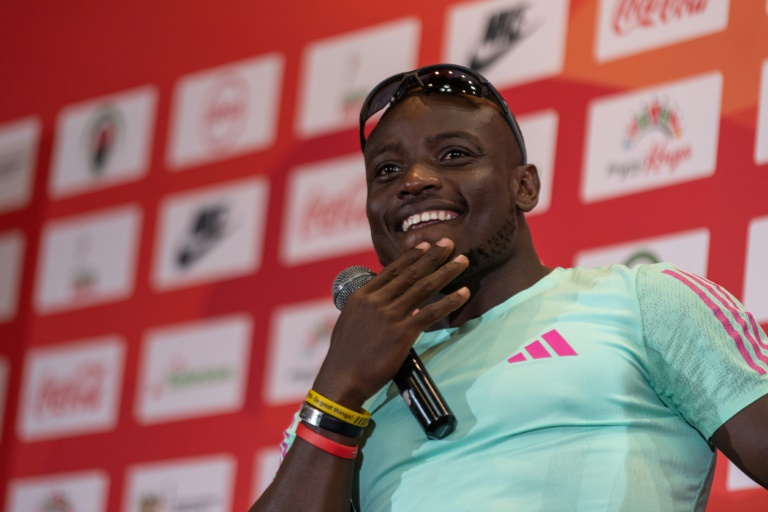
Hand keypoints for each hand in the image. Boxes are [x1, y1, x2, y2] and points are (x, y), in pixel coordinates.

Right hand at [312, 238, 469, 409]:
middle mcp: (376, 301)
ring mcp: (389, 315)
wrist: (342, 379)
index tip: (426, 245)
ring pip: (423, 287)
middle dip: (432, 256)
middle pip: (410, 273)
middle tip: (449, 244)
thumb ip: (367, 309)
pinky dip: (450, 301)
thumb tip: (385, 303)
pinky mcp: (402, 333)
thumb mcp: (349, 322)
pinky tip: (464, 293)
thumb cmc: (345, 356)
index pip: (391, 270)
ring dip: (446, 272)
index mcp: (361, 296)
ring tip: (462, 261)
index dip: (412, 256)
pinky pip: (431, 312)